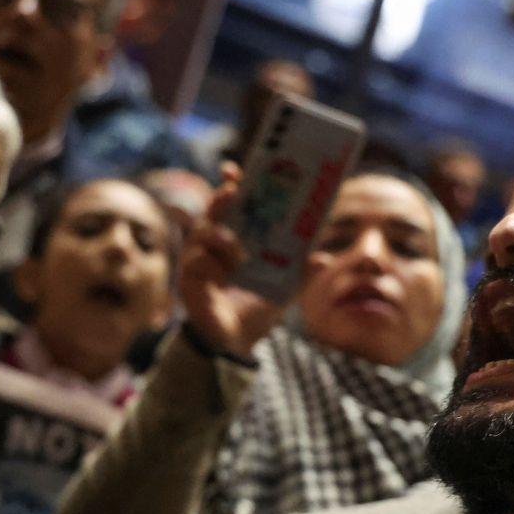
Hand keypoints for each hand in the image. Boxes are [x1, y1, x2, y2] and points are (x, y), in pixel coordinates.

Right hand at [179, 163, 284, 357]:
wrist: (236, 344)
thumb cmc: (255, 310)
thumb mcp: (284, 288)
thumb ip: (302, 273)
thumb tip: (324, 258)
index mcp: (235, 240)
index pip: (230, 205)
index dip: (230, 185)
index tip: (232, 170)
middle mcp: (213, 246)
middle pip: (213, 212)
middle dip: (221, 198)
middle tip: (233, 190)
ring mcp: (198, 261)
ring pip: (202, 233)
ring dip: (220, 236)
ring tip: (235, 246)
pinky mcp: (189, 280)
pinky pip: (195, 261)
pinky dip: (212, 263)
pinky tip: (225, 274)